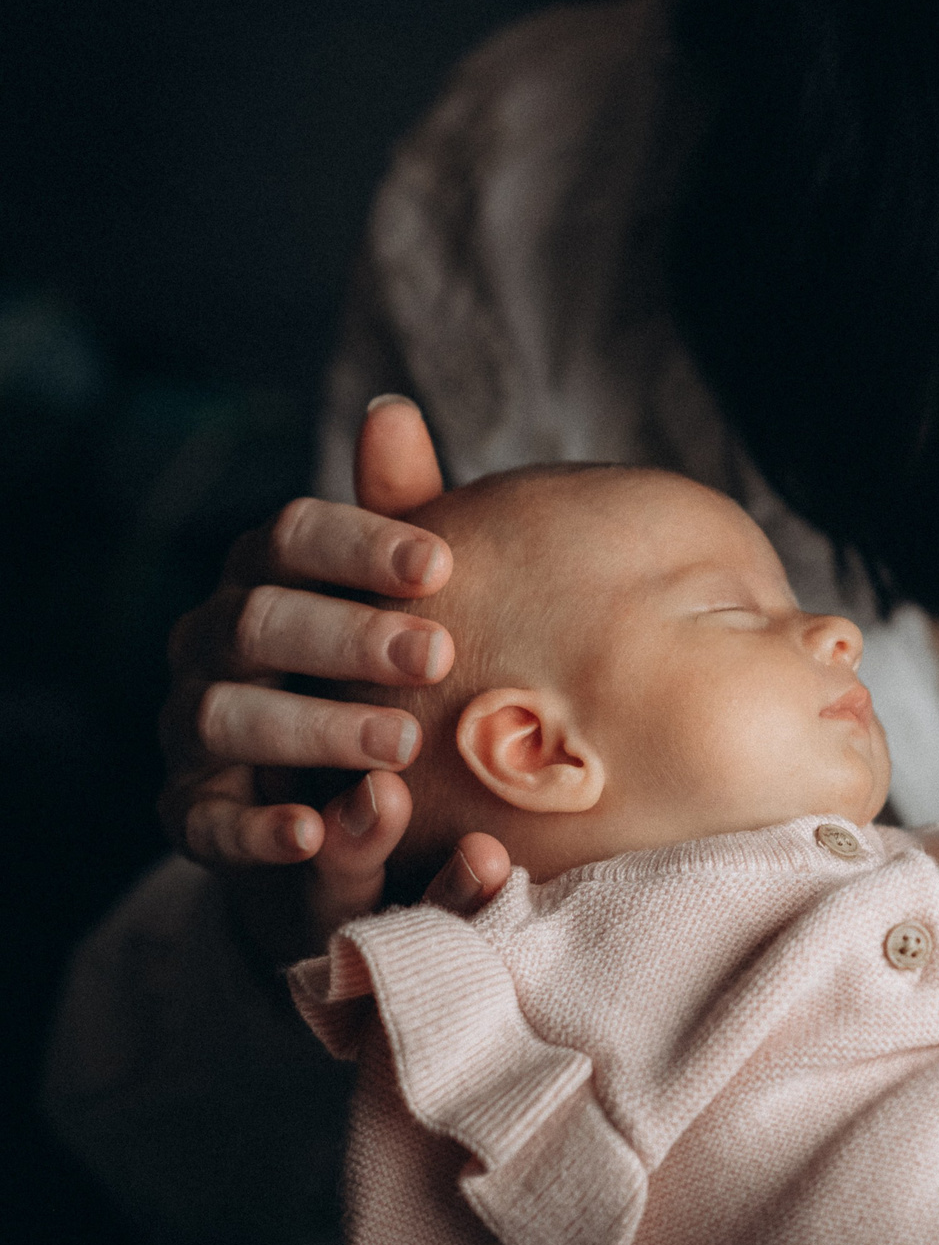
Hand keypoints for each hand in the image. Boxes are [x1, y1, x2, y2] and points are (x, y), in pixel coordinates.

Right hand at [159, 394, 509, 960]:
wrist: (343, 783)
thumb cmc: (383, 663)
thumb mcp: (398, 594)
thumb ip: (399, 514)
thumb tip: (392, 410)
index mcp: (265, 575)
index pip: (293, 535)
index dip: (360, 543)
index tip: (442, 565)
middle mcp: (210, 642)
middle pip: (260, 621)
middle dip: (348, 636)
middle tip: (439, 655)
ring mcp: (192, 727)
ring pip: (226, 717)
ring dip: (315, 728)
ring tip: (403, 744)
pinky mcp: (191, 813)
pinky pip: (206, 824)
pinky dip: (255, 832)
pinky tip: (315, 833)